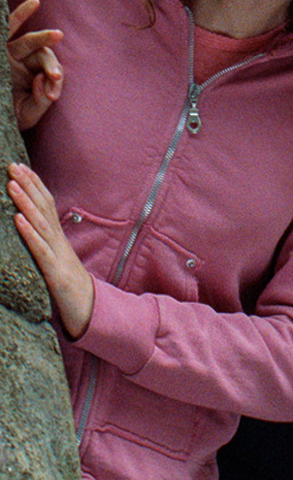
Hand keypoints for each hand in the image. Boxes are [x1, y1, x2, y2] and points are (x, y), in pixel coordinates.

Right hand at [7, 0, 63, 129]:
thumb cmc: (8, 117)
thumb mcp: (27, 114)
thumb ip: (40, 101)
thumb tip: (43, 79)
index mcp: (33, 78)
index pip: (50, 74)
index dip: (55, 82)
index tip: (51, 96)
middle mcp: (23, 63)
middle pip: (42, 55)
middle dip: (51, 65)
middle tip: (54, 77)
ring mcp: (9, 54)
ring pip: (28, 42)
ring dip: (43, 38)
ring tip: (58, 35)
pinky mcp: (0, 47)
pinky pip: (7, 27)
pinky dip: (19, 15)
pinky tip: (34, 2)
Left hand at [7, 161, 93, 337]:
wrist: (92, 315)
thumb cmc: (71, 290)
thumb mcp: (57, 262)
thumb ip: (46, 245)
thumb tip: (30, 228)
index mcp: (58, 240)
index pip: (47, 206)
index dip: (35, 185)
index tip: (21, 166)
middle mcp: (59, 244)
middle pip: (44, 208)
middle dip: (28, 185)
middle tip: (12, 165)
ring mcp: (59, 258)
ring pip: (41, 225)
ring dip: (26, 203)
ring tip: (12, 185)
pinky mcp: (56, 275)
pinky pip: (41, 252)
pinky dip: (30, 234)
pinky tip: (18, 220)